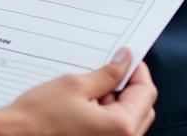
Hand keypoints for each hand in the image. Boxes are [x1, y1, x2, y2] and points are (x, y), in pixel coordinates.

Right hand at [3, 50, 156, 135]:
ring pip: (128, 122)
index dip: (138, 71)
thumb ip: (107, 74)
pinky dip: (106, 116)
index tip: (127, 58)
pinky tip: (86, 106)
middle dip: (129, 88)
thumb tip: (125, 60)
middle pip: (141, 109)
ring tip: (91, 90)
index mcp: (120, 128)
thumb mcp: (76, 85)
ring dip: (116, 103)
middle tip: (110, 71)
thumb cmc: (41, 116)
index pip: (146, 93)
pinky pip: (113, 132)